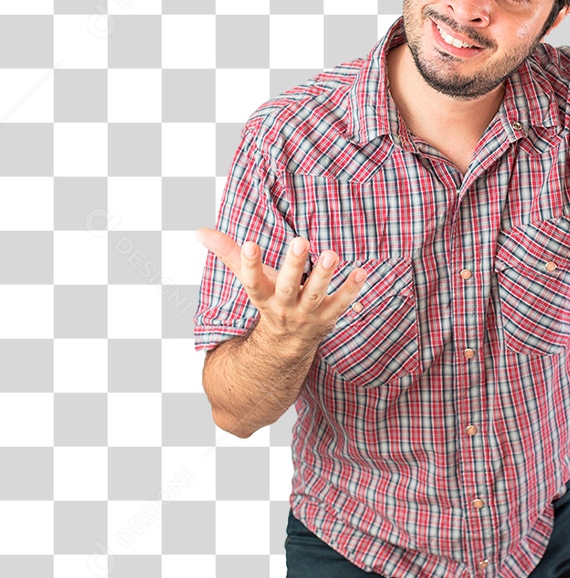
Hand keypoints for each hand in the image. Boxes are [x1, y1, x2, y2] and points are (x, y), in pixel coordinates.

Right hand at [195, 227, 366, 344]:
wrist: (286, 346)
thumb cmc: (270, 301)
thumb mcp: (252, 280)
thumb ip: (228, 254)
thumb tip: (199, 231)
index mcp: (263, 298)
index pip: (252, 282)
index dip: (249, 264)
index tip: (249, 243)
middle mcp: (284, 308)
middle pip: (287, 287)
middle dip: (293, 265)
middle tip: (300, 241)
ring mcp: (308, 315)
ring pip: (315, 295)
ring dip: (324, 275)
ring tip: (332, 253)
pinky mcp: (329, 317)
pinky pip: (341, 304)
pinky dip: (351, 289)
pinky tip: (361, 271)